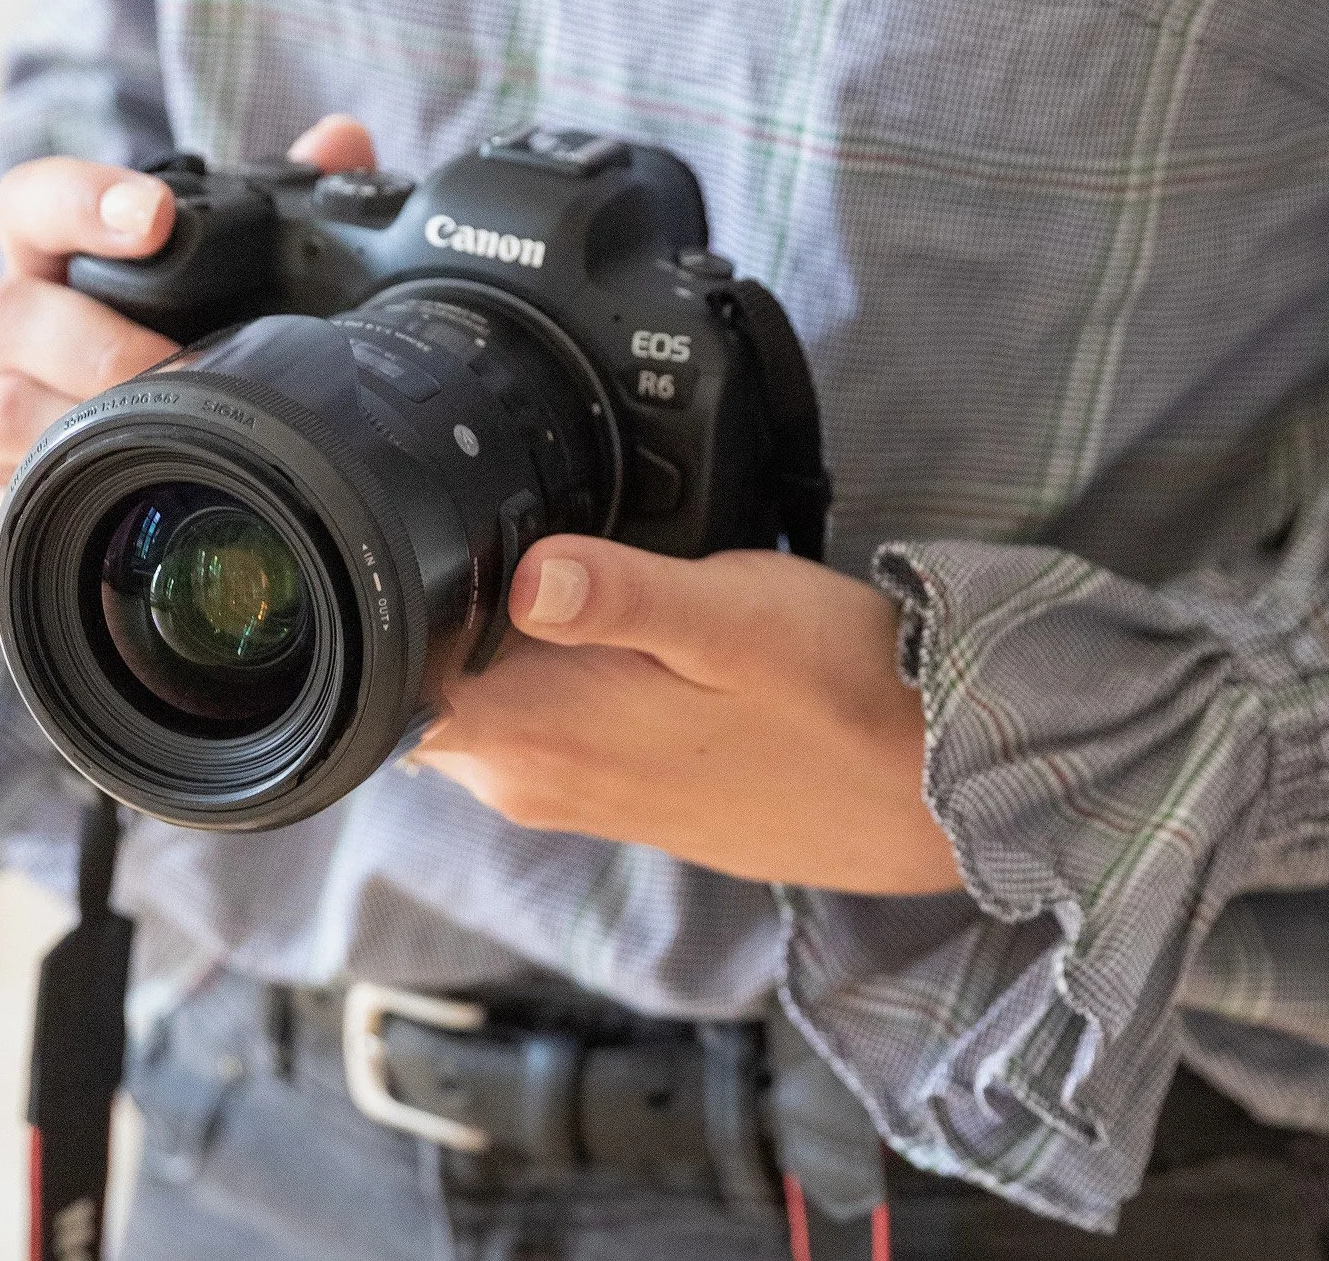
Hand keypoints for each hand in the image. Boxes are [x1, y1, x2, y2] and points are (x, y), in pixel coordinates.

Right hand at [0, 115, 378, 633]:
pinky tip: (111, 496)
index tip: (153, 213)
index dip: (80, 199)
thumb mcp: (224, 302)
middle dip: (94, 336)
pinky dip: (52, 494)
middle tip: (176, 361)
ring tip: (159, 432)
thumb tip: (341, 141)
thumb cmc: (165, 390)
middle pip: (2, 312)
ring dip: (79, 418)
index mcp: (49, 271)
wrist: (124, 520)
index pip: (31, 206)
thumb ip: (279, 215)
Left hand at [410, 536, 960, 895]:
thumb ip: (620, 597)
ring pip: (481, 699)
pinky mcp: (609, 797)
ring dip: (508, 641)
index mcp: (538, 733)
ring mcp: (567, 795)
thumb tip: (519, 576)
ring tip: (598, 582)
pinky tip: (623, 640)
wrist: (933, 788)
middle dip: (453, 608)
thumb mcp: (735, 618)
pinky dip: (552, 675)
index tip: (442, 531)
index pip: (395, 673)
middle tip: (546, 537)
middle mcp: (531, 779)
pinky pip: (537, 724)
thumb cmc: (846, 696)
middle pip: (426, 680)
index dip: (403, 594)